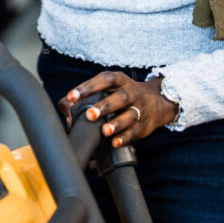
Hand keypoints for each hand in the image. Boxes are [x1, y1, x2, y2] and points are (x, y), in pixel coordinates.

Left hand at [60, 72, 178, 146]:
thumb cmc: (122, 94)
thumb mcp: (109, 88)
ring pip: (129, 116)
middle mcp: (131, 93)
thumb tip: (66, 108)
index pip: (104, 79)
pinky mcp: (142, 126)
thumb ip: (86, 96)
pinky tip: (115, 143)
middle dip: (105, 106)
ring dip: (116, 124)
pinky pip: (134, 132)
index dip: (88, 87)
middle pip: (120, 98)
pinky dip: (124, 138)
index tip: (71, 96)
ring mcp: (138, 109)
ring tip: (104, 131)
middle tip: (89, 115)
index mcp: (119, 81)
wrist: (157, 102)